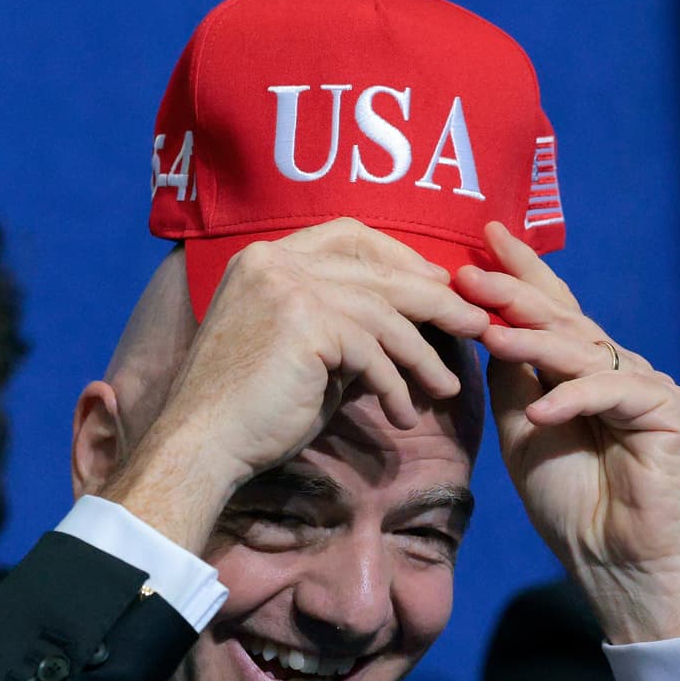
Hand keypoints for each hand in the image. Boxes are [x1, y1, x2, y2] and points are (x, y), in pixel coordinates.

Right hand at [108, 219, 489, 553]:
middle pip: (376, 270)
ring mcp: (287, 287)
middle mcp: (274, 261)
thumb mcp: (303, 354)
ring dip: (423, 353)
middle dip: (434, 299)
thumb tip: (406, 331)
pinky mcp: (304, 322)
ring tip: (448, 388)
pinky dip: (395, 384)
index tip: (437, 285)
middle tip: (475, 325)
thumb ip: (344, 330)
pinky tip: (403, 414)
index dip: (400, 258)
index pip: (349, 235)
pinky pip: (372, 350)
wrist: (203, 445)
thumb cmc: (250, 410)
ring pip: (382, 311)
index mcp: (264, 258)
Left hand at [461, 221, 679, 642]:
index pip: (550, 311)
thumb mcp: (524, 433)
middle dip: (514, 292)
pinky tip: (543, 411)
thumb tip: (488, 325)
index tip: (484, 239)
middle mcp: (614, 369)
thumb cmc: (573, 504)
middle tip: (471, 270)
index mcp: (580, 372)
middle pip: (563, 318)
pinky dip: (575, 399)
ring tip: (490, 330)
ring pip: (584, 349)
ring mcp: (643, 385)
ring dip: (534, 339)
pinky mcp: (666, 411)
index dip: (520, 273)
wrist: (619, 563)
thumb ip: (513, 382)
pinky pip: (613, 391)